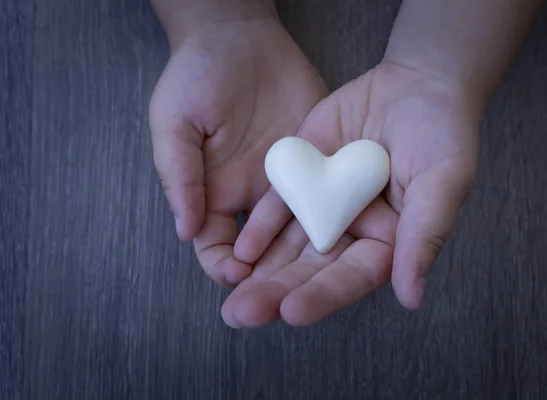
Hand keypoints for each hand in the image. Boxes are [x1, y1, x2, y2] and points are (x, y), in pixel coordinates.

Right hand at [149, 6, 326, 285]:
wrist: (239, 36)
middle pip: (264, 254)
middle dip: (273, 282)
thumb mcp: (174, 124)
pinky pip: (330, 195)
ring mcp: (287, 183)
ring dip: (316, 259)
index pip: (217, 250)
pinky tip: (359, 233)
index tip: (240, 276)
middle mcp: (251, 199)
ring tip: (335, 279)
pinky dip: (344, 216)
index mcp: (211, 196)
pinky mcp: (316, 162)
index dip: (226, 268)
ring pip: (302, 233)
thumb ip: (179, 176)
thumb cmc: (195, 76)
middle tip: (289, 308)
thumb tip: (184, 230)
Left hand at [223, 62, 479, 326]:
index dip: (324, 295)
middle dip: (277, 291)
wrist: (416, 81)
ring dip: (259, 270)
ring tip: (230, 298)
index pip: (352, 276)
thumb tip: (411, 298)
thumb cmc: (442, 132)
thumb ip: (423, 235)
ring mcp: (323, 204)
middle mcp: (350, 230)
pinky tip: (237, 249)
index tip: (292, 311)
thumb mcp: (443, 181)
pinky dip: (258, 226)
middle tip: (241, 314)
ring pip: (287, 244)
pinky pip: (276, 205)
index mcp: (386, 241)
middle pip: (311, 268)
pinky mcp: (302, 177)